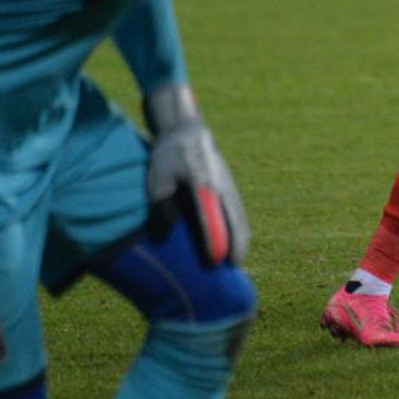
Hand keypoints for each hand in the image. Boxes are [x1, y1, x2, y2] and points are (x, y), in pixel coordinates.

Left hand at [144, 84, 249, 266]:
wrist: (188, 132)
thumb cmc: (169, 156)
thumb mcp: (158, 177)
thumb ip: (161, 204)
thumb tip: (164, 234)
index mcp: (203, 184)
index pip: (211, 218)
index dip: (214, 241)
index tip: (214, 261)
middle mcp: (221, 187)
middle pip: (235, 220)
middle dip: (236, 244)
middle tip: (235, 266)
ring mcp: (229, 186)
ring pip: (240, 216)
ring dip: (241, 238)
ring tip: (238, 259)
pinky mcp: (230, 186)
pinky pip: (238, 211)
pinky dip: (240, 227)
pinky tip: (237, 240)